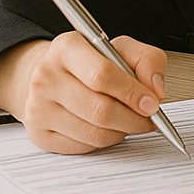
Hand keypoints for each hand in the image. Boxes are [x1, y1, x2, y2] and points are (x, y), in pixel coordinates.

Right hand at [0, 33, 168, 153]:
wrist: (52, 76)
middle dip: (133, 118)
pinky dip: (105, 140)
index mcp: (67, 47)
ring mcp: (38, 108)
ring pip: (94, 133)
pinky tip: (111, 128)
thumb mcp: (121, 47)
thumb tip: (155, 91)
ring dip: (122, 131)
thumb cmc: (91, 62)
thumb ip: (147, 60)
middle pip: (99, 109)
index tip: (153, 103)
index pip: (103, 75)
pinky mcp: (39, 134)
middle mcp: (46, 77)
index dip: (132, 92)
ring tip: (132, 121)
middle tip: (150, 118)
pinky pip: (83, 146)